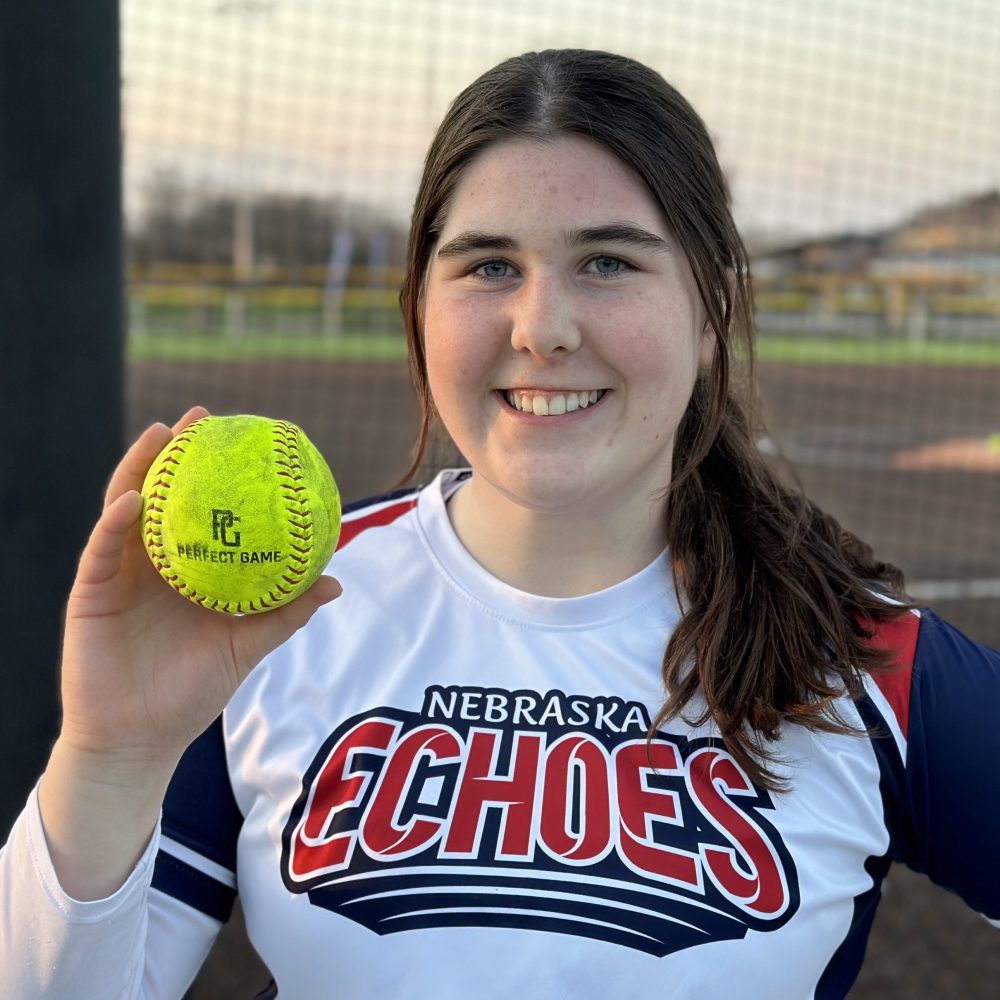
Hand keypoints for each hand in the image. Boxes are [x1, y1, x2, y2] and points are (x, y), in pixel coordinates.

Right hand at [58, 406, 342, 766]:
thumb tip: (335, 583)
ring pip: (124, 509)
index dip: (214, 474)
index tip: (241, 439)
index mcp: (187, 571)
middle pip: (161, 496)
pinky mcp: (91, 593)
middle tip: (200, 418)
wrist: (142, 739)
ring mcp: (118, 574)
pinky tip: (134, 498)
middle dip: (175, 453)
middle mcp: (152, 564)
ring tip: (161, 434)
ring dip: (140, 468)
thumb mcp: (248, 644)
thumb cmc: (193, 691)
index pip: (199, 511)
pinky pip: (101, 549)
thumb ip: (286, 613)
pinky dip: (115, 521)